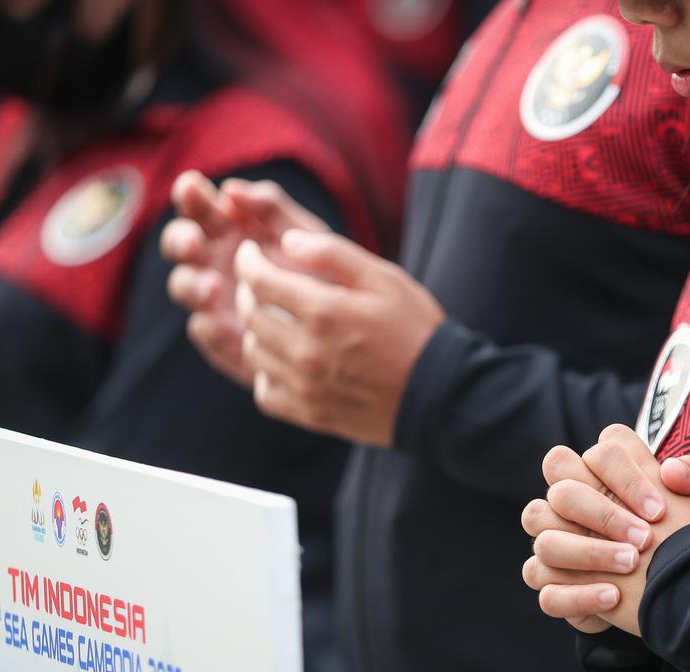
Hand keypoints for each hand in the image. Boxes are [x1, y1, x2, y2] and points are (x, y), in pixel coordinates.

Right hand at [161, 171, 328, 386]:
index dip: (190, 196)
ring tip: (213, 285)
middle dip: (181, 240)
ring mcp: (214, 299)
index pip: (199, 208)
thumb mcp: (304, 233)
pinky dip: (209, 324)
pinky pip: (204, 329)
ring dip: (192, 283)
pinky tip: (222, 322)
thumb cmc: (321, 269)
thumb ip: (271, 208)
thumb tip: (230, 189)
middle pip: (179, 244)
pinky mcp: (222, 336)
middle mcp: (214, 261)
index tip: (191, 186)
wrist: (347, 326)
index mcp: (229, 229)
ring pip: (183, 286)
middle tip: (194, 241)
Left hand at [232, 230, 445, 446]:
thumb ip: (334, 254)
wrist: (442, 394)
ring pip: (253, 352)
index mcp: (324, 312)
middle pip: (250, 315)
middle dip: (248, 292)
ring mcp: (306, 386)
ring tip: (274, 320)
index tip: (250, 254)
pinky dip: (265, 373)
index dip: (247, 261)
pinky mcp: (310, 413)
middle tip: (261, 284)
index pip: (259, 280)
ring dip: (256, 331)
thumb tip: (288, 240)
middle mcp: (307, 351)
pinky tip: (283, 361)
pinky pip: (264, 391)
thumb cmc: (416, 330)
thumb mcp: (385, 279)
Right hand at [521, 424, 689, 635]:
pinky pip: (547, 591)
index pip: (599, 453)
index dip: (626, 476)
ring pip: (546, 540)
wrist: (677, 590)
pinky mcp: (554, 589)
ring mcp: (556, 546)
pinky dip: (578, 594)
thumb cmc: (684, 538)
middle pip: (562, 490)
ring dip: (589, 552)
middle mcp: (571, 506)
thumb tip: (671, 471)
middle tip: (645, 537)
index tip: (660, 510)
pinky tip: (613, 597)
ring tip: (632, 565)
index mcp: (604, 476)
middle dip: (603, 513)